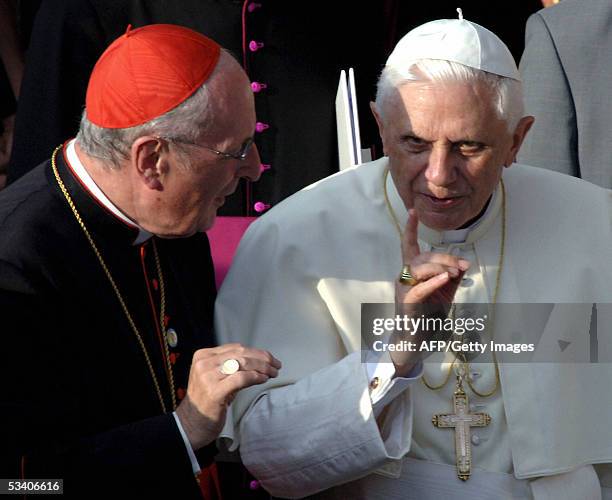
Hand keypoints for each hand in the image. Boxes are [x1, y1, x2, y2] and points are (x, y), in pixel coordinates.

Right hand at [175, 343, 280, 449]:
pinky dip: (255, 377)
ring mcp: (208, 377)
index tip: (269, 358)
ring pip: (243, 363)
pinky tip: (263, 379)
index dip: (256, 352)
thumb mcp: (216, 377)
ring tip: (273, 372)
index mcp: (203, 355)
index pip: (236, 348)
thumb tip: (258, 360)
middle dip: (263, 358)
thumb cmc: (206, 402)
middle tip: (276, 365)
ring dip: (262, 367)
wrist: (190, 425)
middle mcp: (204, 363)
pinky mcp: (214, 391)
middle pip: (241, 354)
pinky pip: (241, 378)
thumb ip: (231, 366)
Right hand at [391, 210, 469, 375]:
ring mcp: (403, 291)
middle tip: (463, 266)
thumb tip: (464, 264)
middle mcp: (404, 278)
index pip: (408, 246)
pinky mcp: (407, 305)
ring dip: (440, 267)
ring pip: (418, 269)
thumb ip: (451, 277)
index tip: (412, 211)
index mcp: (412, 273)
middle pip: (421, 257)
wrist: (416, 343)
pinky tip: (445, 279)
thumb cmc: (428, 317)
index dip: (410, 229)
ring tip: (455, 273)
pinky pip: (418, 289)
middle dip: (444, 258)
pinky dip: (432, 282)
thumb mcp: (444, 293)